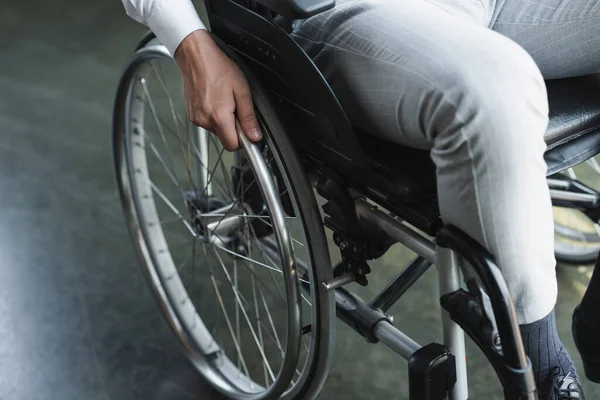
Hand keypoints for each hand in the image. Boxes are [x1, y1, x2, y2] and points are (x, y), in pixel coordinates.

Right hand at [174, 29, 261, 150]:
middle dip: (233, 127)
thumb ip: (249, 117)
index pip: (233, 145)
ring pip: (216, 130)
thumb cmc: (217, 67)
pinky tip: (214, 98)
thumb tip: (255, 136)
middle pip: (224, 137)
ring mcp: (195, 118)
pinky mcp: (191, 114)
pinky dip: (213, 114)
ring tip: (223, 98)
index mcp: (218, 117)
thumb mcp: (242, 90)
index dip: (243, 139)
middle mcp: (204, 121)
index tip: (247, 128)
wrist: (194, 55)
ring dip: (222, 119)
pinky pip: (206, 122)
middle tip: (235, 105)